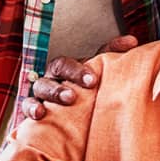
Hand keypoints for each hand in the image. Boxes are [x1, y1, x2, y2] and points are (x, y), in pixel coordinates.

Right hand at [20, 35, 137, 119]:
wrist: (66, 119)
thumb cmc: (82, 91)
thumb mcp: (95, 73)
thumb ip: (111, 55)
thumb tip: (132, 40)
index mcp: (66, 68)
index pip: (70, 62)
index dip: (79, 70)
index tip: (93, 80)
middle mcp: (52, 76)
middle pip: (56, 69)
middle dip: (70, 76)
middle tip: (82, 90)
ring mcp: (40, 92)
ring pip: (41, 87)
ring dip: (53, 92)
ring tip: (67, 100)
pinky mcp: (32, 109)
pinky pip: (27, 107)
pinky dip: (31, 109)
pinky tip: (39, 115)